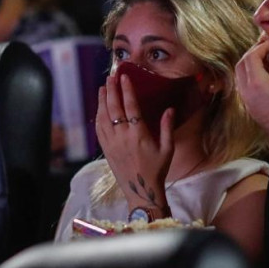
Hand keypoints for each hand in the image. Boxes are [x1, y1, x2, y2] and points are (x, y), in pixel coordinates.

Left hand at [95, 73, 174, 211]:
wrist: (141, 191)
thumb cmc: (157, 170)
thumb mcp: (168, 149)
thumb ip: (167, 128)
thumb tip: (170, 109)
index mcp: (139, 135)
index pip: (131, 107)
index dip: (127, 90)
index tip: (125, 77)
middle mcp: (123, 137)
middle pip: (114, 108)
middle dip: (112, 90)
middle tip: (111, 76)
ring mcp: (112, 144)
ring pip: (103, 117)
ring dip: (102, 100)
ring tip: (103, 87)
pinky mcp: (106, 150)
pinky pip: (99, 129)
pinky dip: (98, 115)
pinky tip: (99, 108)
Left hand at [235, 40, 268, 150]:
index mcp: (257, 83)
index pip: (251, 57)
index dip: (260, 47)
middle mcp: (247, 92)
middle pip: (241, 65)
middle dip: (252, 53)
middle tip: (266, 48)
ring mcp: (246, 101)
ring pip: (239, 75)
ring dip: (249, 64)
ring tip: (266, 59)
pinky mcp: (249, 107)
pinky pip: (243, 86)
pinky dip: (249, 75)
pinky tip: (264, 74)